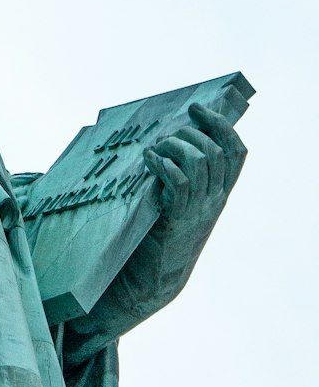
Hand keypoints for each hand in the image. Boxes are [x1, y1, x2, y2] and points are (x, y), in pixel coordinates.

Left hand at [125, 102, 246, 315]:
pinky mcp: (176, 218)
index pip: (237, 153)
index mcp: (219, 193)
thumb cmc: (160, 233)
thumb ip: (183, 176)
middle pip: (216, 152)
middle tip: (166, 137)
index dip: (221, 125)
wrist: (152, 278)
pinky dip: (163, 164)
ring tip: (155, 150)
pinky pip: (179, 182)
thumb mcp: (181, 203)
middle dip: (190, 133)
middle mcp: (214, 200)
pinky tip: (149, 160)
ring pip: (199, 162)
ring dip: (174, 147)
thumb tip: (169, 137)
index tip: (199, 108)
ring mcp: (197, 210)